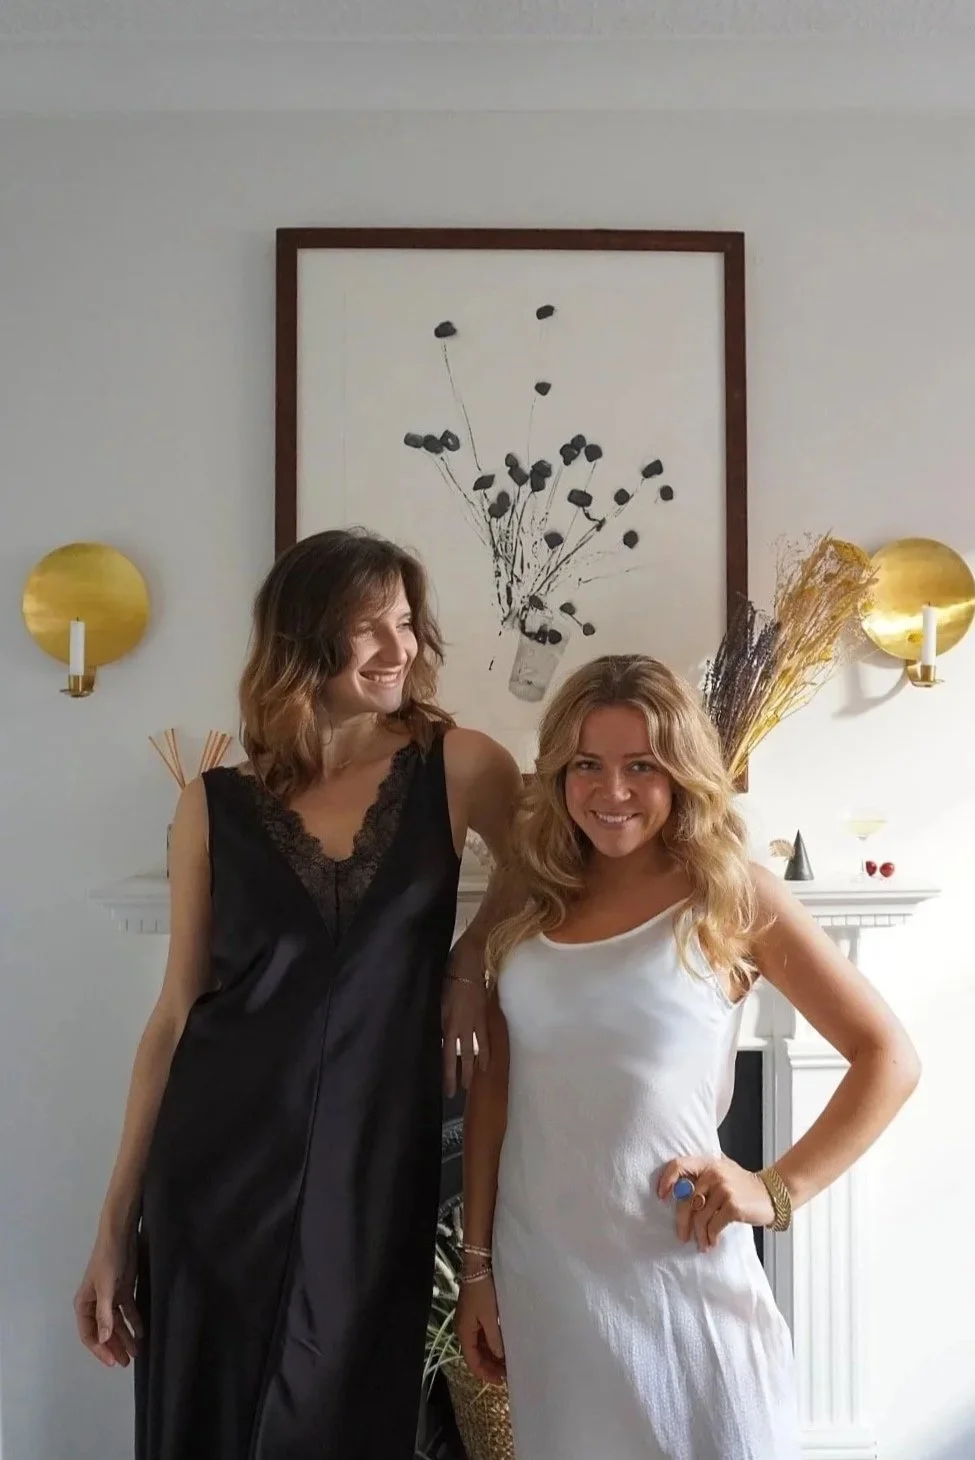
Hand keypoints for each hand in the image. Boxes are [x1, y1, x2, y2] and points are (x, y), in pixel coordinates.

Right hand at [73, 1227, 142, 1367]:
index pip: (89, 1334)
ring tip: (137, 1352)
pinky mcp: (123, 1290)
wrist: (121, 1235)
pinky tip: (142, 1332)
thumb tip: (104, 1340)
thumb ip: (105, 1314)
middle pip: (104, 1331)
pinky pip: (128, 1312)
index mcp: (84, 1304)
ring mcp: (110, 1298)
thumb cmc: (108, 1261)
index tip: (113, 1361)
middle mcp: (96, 1304)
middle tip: (127, 1362)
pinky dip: (134, 1322)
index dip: (100, 1350)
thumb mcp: (106, 1288)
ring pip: (117, 1323)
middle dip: (115, 1347)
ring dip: (126, 1337)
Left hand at [442, 940, 489, 1096]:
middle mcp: (463, 1025)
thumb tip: (437, 1036)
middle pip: (462, 1057)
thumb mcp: (438, 997)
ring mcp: (476, 1021)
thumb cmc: (449, 975)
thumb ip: (438, 1018)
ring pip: (475, 1050)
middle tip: (458, 1093)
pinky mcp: (484, 1015)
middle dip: (459, 1076)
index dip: (447, 1073)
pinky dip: (486, 1052)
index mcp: (448, 1021)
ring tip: (472, 1082)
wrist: (470, 960)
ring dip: (473, 1068)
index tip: (447, 1089)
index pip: (446, 1054)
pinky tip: (486, 1063)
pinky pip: (486, 1038)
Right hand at [455, 1272, 505, 1385]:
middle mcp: (464, 1329)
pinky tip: (502, 1346)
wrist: (479, 1267)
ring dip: (491, 1356)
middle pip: (475, 1355)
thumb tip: (499, 1357)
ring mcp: (469, 1322)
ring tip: (506, 1362)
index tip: (501, 1382)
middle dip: (489, 1366)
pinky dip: (491, 1344)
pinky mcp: (475, 1314)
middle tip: (507, 1374)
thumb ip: (494, 1339)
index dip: (485, 1374)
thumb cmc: (483, 1292)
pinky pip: (482, 1336)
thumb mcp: (490, 1318)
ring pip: (479, 1346)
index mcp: (463, 1332)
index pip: (472, 1361)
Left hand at [657, 1155, 774, 1251]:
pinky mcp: (732, 1205)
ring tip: (702, 1244)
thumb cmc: (743, 1185)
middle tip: (682, 1236)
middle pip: (686, 1200)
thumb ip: (702, 1176)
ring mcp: (723, 1189)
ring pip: (699, 1217)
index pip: (679, 1165)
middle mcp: (713, 1173)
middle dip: (681, 1222)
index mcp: (707, 1163)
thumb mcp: (722, 1171)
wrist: (771, 1194)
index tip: (661, 1197)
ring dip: (699, 1235)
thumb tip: (676, 1190)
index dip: (666, 1181)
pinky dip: (711, 1237)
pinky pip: (713, 1226)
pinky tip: (712, 1242)